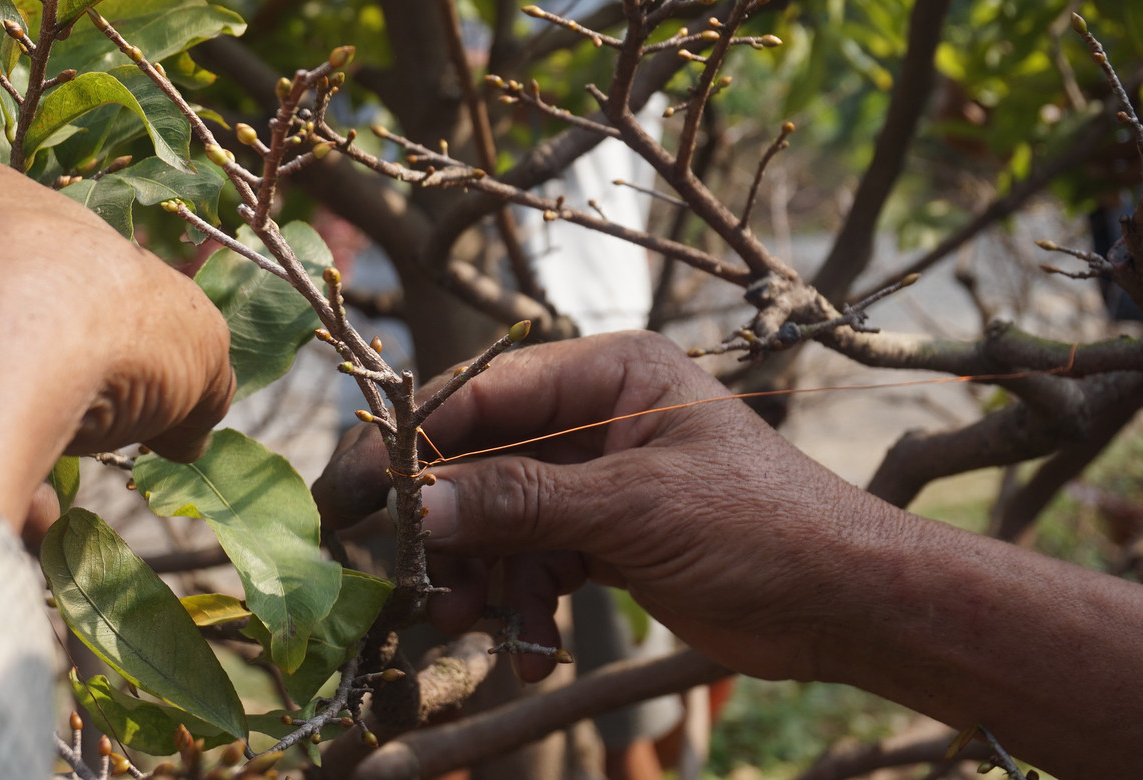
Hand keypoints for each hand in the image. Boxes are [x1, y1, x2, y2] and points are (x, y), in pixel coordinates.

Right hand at [316, 331, 897, 681]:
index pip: (488, 395)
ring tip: (462, 620)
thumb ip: (523, 503)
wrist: (844, 605)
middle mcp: (597, 418)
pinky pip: (534, 561)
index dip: (419, 441)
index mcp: (611, 375)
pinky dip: (521, 601)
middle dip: (449, 522)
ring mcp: (598, 480)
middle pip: (484, 460)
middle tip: (411, 575)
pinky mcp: (604, 536)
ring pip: (501, 519)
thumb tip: (422, 505)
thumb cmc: (761, 529)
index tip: (364, 489)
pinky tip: (526, 644)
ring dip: (480, 573)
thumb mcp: (634, 509)